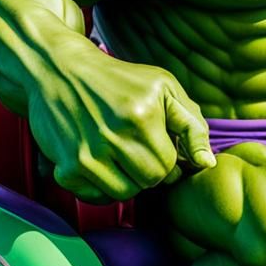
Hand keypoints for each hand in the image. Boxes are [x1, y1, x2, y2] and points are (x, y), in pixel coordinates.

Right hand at [5, 41, 215, 203]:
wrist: (58, 69)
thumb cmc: (119, 80)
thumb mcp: (163, 88)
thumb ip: (192, 125)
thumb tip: (206, 164)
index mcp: (141, 117)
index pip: (168, 167)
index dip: (167, 158)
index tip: (155, 142)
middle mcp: (112, 138)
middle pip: (148, 183)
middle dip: (148, 170)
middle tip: (136, 147)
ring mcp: (86, 156)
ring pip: (123, 193)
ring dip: (126, 179)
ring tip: (118, 153)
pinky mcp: (65, 168)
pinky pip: (95, 197)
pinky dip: (100, 184)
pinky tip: (97, 160)